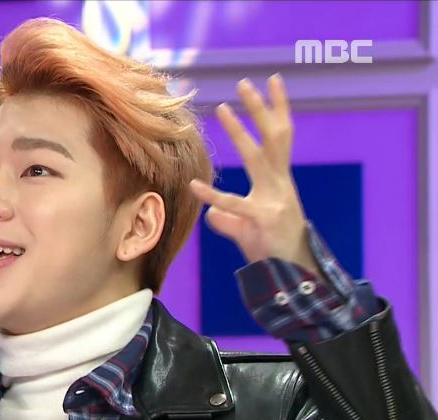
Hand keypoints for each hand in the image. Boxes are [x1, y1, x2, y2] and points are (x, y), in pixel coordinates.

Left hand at [189, 74, 319, 276]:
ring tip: (222, 108)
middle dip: (261, 109)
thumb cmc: (272, 246)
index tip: (272, 81)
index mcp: (280, 179)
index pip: (281, 136)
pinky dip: (212, 195)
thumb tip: (212, 214)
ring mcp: (273, 198)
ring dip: (239, 132)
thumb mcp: (248, 227)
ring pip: (256, 157)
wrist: (291, 272)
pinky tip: (193, 186)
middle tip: (246, 83)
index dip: (277, 108)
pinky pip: (232, 204)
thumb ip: (230, 217)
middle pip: (274, 137)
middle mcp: (280, 183)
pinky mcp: (262, 218)